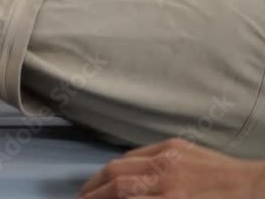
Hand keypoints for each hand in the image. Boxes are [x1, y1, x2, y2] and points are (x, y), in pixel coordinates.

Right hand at [78, 138, 264, 197]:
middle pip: (115, 180)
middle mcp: (165, 175)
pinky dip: (120, 164)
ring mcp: (169, 156)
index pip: (120, 195)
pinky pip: (138, 153)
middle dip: (92, 192)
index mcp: (170, 198)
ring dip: (101, 177)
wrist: (260, 189)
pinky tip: (115, 173)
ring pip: (121, 164)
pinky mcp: (177, 145)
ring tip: (90, 189)